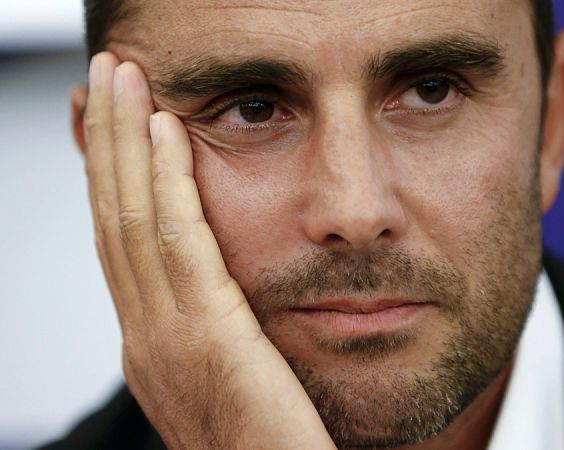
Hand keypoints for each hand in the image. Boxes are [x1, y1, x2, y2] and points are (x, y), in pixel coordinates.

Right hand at [82, 51, 335, 449]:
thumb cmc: (268, 447)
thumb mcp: (230, 381)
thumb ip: (217, 336)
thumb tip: (224, 295)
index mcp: (153, 346)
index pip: (119, 244)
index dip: (109, 179)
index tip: (109, 126)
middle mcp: (146, 336)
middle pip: (112, 218)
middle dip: (108, 142)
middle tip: (106, 76)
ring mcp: (166, 337)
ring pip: (132, 216)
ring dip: (126, 140)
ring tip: (124, 76)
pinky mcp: (208, 336)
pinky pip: (180, 241)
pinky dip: (169, 180)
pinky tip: (169, 131)